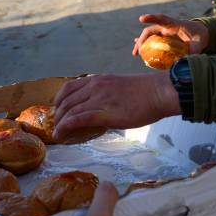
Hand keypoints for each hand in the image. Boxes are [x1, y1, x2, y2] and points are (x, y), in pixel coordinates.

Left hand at [53, 73, 180, 140]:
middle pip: (66, 100)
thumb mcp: (121, 87)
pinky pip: (78, 119)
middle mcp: (95, 86)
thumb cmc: (147, 92)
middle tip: (56, 126)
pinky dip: (66, 127)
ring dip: (59, 123)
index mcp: (99, 80)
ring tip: (56, 134)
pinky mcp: (105, 113)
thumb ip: (108, 94)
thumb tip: (103, 108)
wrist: (159, 93)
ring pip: (69, 110)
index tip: (58, 110)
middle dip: (57, 114)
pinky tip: (61, 135)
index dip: (59, 100)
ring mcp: (99, 99)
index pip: (69, 87)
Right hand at [132, 13, 208, 56]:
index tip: (141, 18)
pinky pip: (152, 43)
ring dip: (141, 45)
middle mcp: (166, 27)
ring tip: (135, 54)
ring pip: (149, 37)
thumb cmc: (199, 35)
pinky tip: (139, 53)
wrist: (199, 33)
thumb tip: (189, 58)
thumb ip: (195, 48)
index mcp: (174, 24)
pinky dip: (146, 47)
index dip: (151, 18)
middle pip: (150, 31)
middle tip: (138, 50)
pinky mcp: (164, 40)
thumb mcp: (199, 41)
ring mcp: (163, 33)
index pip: (161, 19)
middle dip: (142, 39)